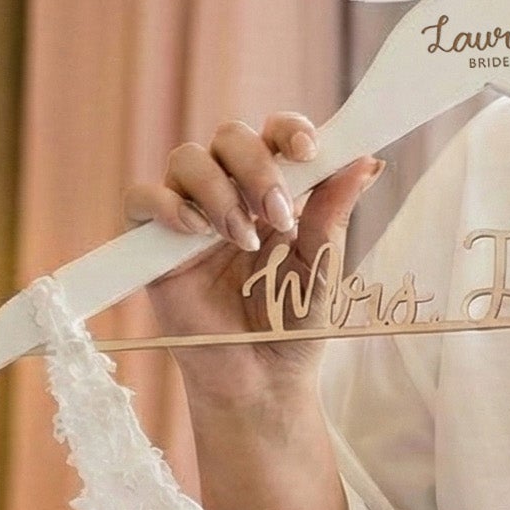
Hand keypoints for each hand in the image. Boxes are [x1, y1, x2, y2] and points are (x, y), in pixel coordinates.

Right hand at [122, 114, 383, 410]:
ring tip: (242, 241)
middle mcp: (230, 192)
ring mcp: (189, 214)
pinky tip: (195, 233)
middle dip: (256, 166)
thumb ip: (334, 213)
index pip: (275, 134)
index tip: (308, 151)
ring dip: (219, 192)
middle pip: (229, 136)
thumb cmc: (293, 324)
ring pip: (188, 159)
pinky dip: (166, 205)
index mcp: (274, 190)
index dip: (288, 130)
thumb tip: (367, 160)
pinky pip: (142, 198)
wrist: (261, 379)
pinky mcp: (152, 244)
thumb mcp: (322, 267)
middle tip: (279, 214)